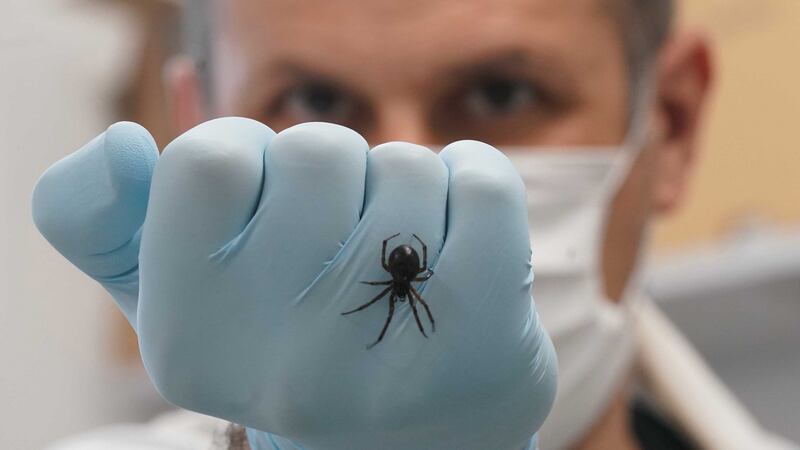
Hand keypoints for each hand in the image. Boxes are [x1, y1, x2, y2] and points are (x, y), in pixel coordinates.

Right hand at [33, 118, 556, 449]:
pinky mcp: (487, 338)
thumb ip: (111, 224)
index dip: (251, 156)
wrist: (415, 441)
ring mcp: (391, 356)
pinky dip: (474, 183)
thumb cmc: (293, 345)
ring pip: (406, 166)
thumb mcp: (185, 297)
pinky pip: (484, 183)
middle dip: (338, 172)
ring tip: (400, 260)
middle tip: (343, 237)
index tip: (270, 201)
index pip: (207, 161)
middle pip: (317, 153)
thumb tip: (121, 145)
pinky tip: (459, 239)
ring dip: (406, 189)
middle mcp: (285, 362)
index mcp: (194, 338)